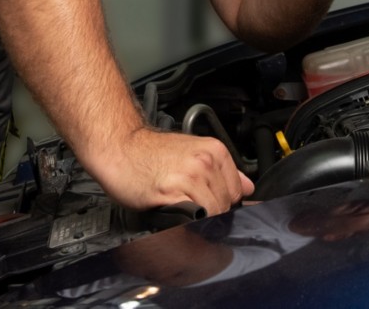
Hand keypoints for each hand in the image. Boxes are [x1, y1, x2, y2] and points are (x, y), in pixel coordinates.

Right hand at [88, 127, 253, 215]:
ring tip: (180, 208)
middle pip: (225, 204)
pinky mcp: (172, 192)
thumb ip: (222, 170)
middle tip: (190, 205)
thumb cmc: (150, 152)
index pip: (237, 190)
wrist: (119, 147)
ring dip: (198, 218)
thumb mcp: (192, 152)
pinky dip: (187, 221)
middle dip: (211, 211)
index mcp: (214, 150)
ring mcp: (190, 177)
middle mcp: (205, 162)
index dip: (225, 202)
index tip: (209, 202)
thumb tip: (248, 186)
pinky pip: (193, 217)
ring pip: (212, 213)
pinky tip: (174, 211)